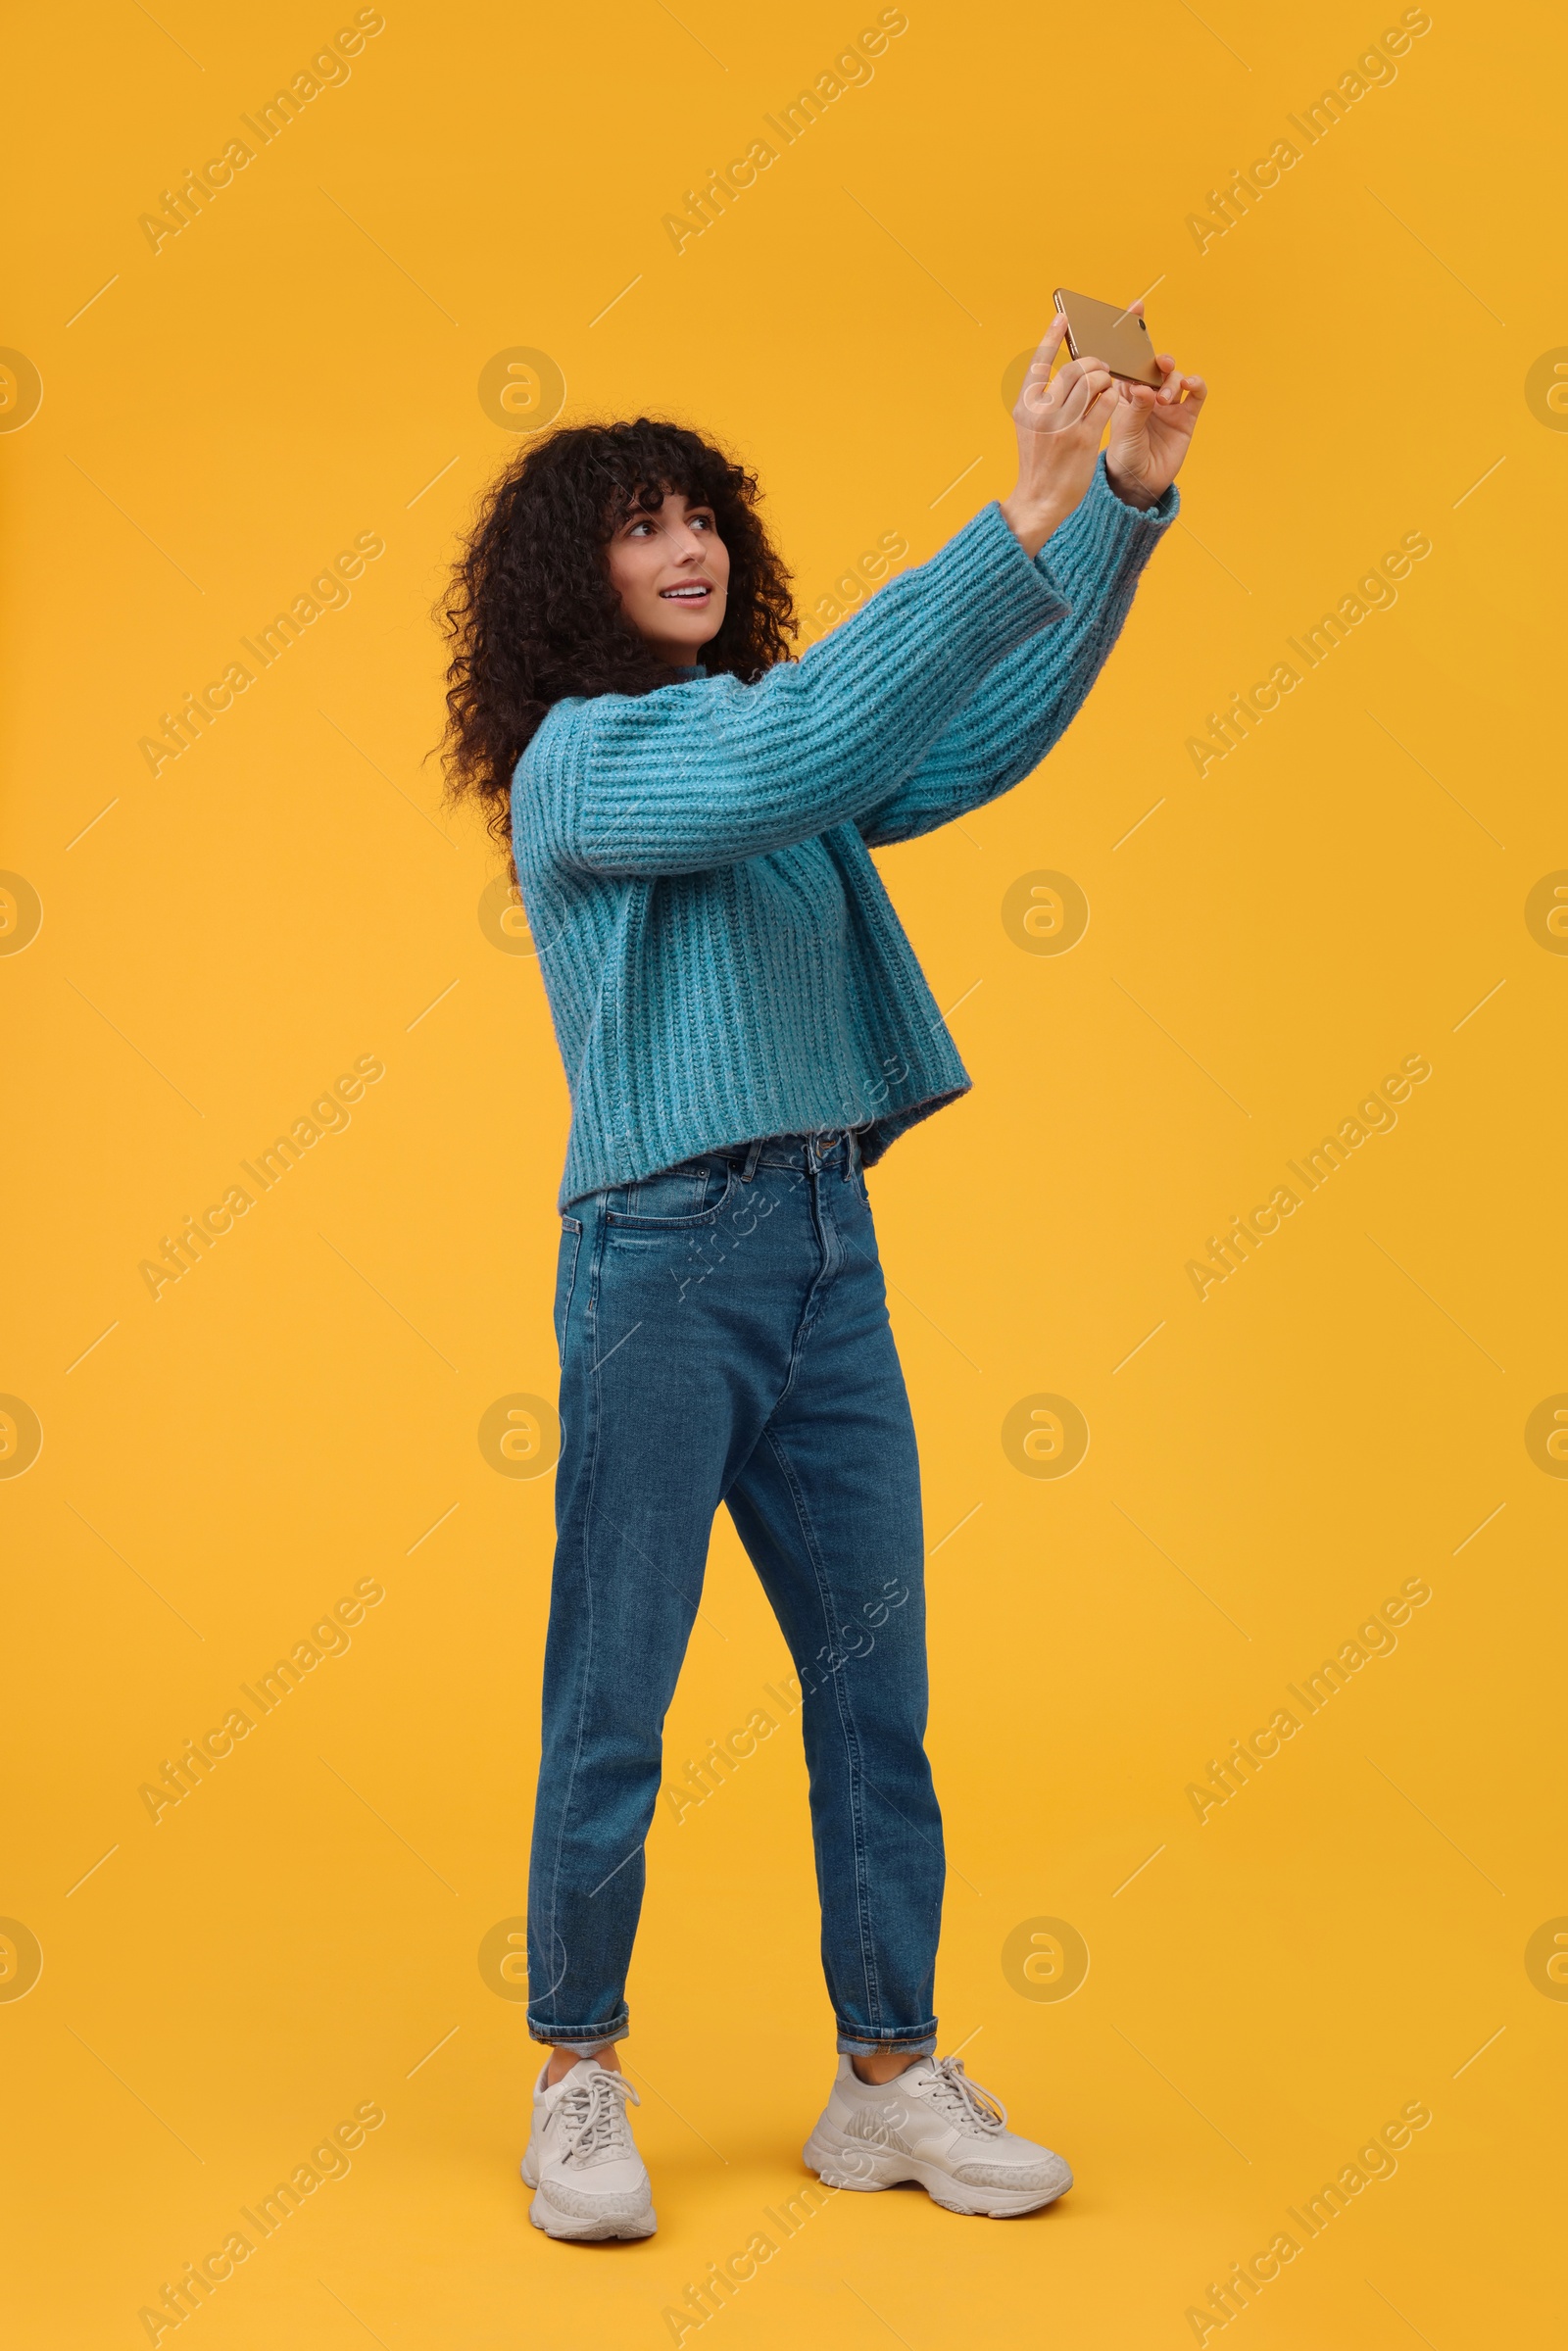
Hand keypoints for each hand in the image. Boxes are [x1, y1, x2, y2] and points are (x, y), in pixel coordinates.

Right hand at [999, 315, 1119, 557]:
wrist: (1039, 502)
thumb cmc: (1040, 464)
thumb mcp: (1032, 428)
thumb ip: (1043, 401)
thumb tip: (1071, 372)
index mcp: (1025, 406)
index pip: (1039, 362)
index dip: (1052, 337)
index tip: (1063, 318)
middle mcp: (1041, 412)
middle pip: (1074, 368)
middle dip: (1093, 363)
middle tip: (1102, 368)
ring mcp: (1062, 424)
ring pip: (1093, 380)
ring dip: (1106, 379)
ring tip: (1107, 387)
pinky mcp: (1083, 437)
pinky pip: (1107, 402)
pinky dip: (1114, 397)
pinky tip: (1113, 401)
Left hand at [1104, 305, 1206, 509]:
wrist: (1138, 485)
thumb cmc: (1123, 456)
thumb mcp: (1123, 432)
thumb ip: (1134, 408)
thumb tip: (1144, 387)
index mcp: (1125, 390)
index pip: (1128, 356)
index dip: (1132, 331)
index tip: (1136, 307)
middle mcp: (1147, 392)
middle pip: (1156, 363)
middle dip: (1157, 357)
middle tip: (1158, 363)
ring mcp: (1168, 403)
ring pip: (1175, 377)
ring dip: (1171, 380)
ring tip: (1163, 399)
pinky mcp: (1186, 416)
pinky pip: (1196, 393)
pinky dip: (1196, 385)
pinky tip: (1191, 386)